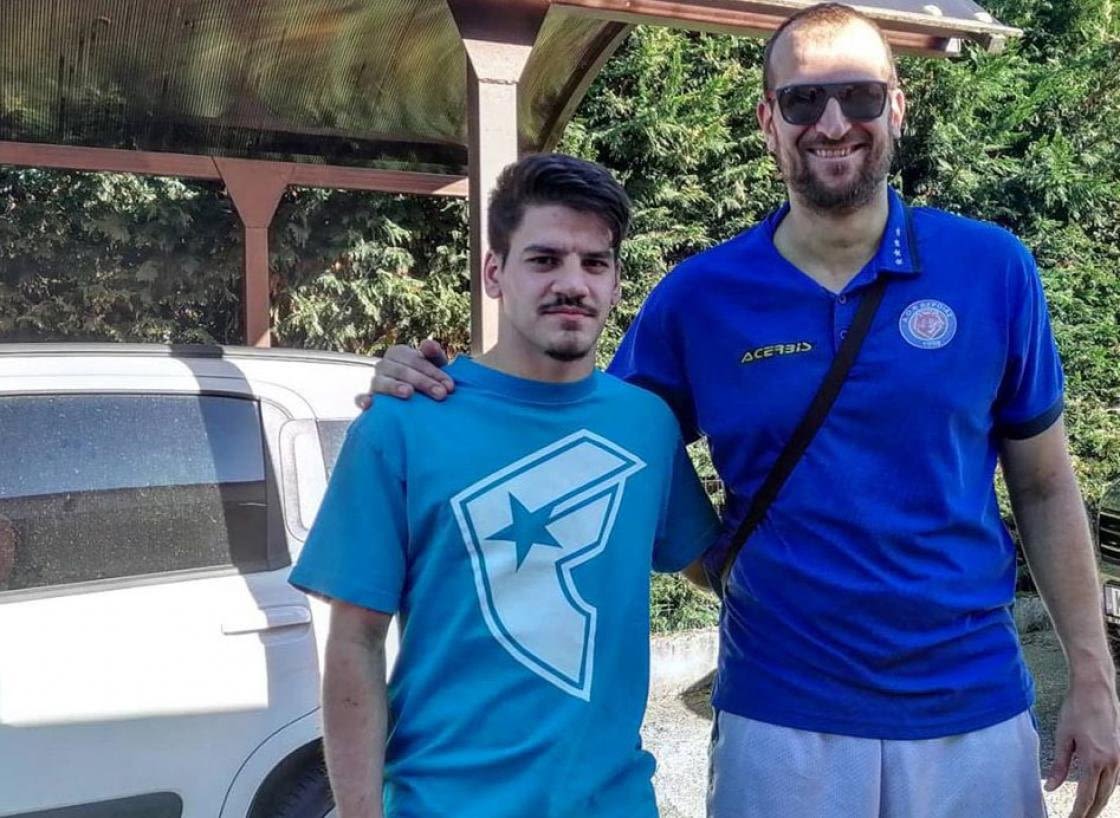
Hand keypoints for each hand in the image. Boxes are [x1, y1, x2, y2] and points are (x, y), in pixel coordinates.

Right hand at [357, 339, 453, 408]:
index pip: (414, 359)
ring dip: (393, 386)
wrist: (418, 400)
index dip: (432, 371)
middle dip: (422, 382)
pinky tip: (369, 405)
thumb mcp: (434, 365)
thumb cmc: (427, 378)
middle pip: (400, 370)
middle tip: (441, 394)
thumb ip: (434, 354)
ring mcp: (374, 382)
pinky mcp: (368, 399)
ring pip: (380, 381)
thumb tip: (429, 344)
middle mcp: (384, 365)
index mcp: (398, 353)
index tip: (450, 386)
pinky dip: (362, 399)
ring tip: (409, 393)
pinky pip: (360, 397)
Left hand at [1046, 676, 1119, 816]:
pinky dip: (1108, 788)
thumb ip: (1059, 765)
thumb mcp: (1063, 736)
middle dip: (1090, 812)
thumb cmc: (1077, 708)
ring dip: (1100, 802)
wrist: (1096, 688)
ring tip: (1087, 811)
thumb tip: (1050, 787)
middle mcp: (1112, 762)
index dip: (1078, 812)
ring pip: (1111, 789)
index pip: (1086, 796)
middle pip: (1102, 797)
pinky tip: (1100, 791)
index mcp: (1095, 760)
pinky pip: (1117, 777)